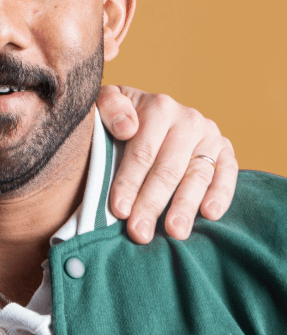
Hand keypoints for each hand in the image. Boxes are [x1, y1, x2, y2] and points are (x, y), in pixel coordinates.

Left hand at [97, 85, 235, 243]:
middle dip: (152, 203)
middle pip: (168, 169)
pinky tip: (209, 215)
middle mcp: (187, 120)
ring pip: (197, 175)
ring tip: (175, 232)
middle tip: (139, 233)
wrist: (145, 108)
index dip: (129, 182)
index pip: (142, 153)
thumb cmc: (118, 115)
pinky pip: (227, 174)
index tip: (119, 210)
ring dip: (185, 206)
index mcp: (158, 108)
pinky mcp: (225, 150)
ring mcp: (209, 136)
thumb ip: (110, 106)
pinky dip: (221, 194)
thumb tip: (126, 128)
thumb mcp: (106, 101)